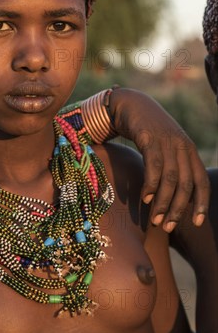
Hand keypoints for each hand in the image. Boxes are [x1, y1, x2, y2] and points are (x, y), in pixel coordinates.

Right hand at [110, 88, 209, 231]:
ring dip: (163, 202)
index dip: (201, 203)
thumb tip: (172, 197)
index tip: (196, 223)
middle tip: (167, 227)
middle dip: (177, 209)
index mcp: (189, 151)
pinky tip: (145, 198)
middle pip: (186, 184)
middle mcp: (182, 147)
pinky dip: (151, 185)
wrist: (131, 105)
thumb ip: (172, 168)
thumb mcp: (165, 149)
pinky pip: (154, 166)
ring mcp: (167, 142)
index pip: (201, 181)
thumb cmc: (147, 132)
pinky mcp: (149, 138)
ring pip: (170, 179)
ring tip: (155, 220)